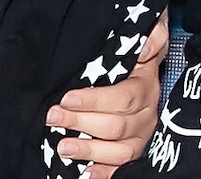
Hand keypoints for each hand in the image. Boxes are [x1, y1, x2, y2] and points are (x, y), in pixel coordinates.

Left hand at [46, 11, 168, 178]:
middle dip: (80, 122)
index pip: (122, 97)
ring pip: (120, 149)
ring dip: (90, 150)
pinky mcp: (133, 146)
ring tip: (63, 146)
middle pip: (115, 125)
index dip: (94, 100)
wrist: (142, 63)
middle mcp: (146, 114)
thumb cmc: (133, 50)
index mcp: (144, 85)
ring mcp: (141, 134)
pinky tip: (86, 172)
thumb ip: (149, 36)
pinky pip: (122, 164)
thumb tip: (146, 41)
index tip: (66, 98)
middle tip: (51, 117)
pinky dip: (105, 171)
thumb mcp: (145, 37)